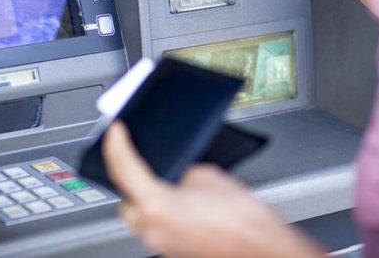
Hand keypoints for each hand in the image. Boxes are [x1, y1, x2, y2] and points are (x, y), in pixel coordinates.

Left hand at [102, 123, 324, 257]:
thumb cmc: (243, 220)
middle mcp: (152, 230)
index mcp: (157, 206)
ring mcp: (161, 245)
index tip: (115, 132)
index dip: (116, 144)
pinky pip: (154, 226)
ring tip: (154, 175)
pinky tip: (174, 199)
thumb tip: (175, 174)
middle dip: (126, 174)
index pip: (124, 168)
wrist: (263, 249)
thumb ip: (180, 171)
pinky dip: (158, 211)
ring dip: (142, 195)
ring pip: (138, 214)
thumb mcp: (207, 177)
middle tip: (131, 151)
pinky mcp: (172, 251)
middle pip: (124, 196)